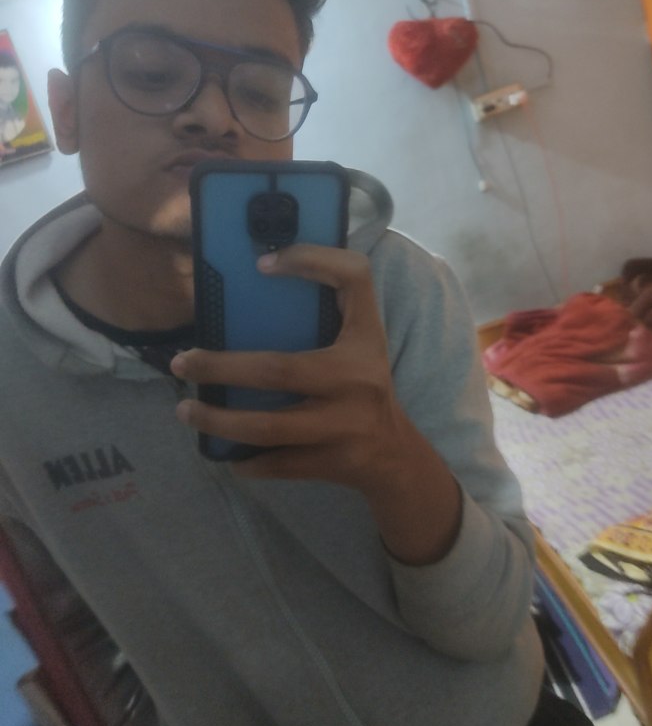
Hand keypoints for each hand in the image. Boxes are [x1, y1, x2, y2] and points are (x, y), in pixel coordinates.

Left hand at [171, 244, 460, 563]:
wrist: (395, 454)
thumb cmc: (365, 386)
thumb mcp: (361, 342)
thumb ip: (331, 309)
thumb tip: (260, 276)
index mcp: (365, 340)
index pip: (352, 280)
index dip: (311, 262)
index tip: (261, 265)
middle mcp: (359, 380)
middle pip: (279, 370)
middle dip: (221, 368)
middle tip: (182, 364)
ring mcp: (345, 426)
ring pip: (268, 427)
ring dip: (219, 420)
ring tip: (186, 410)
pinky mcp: (332, 463)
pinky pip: (278, 464)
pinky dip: (247, 461)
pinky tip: (226, 454)